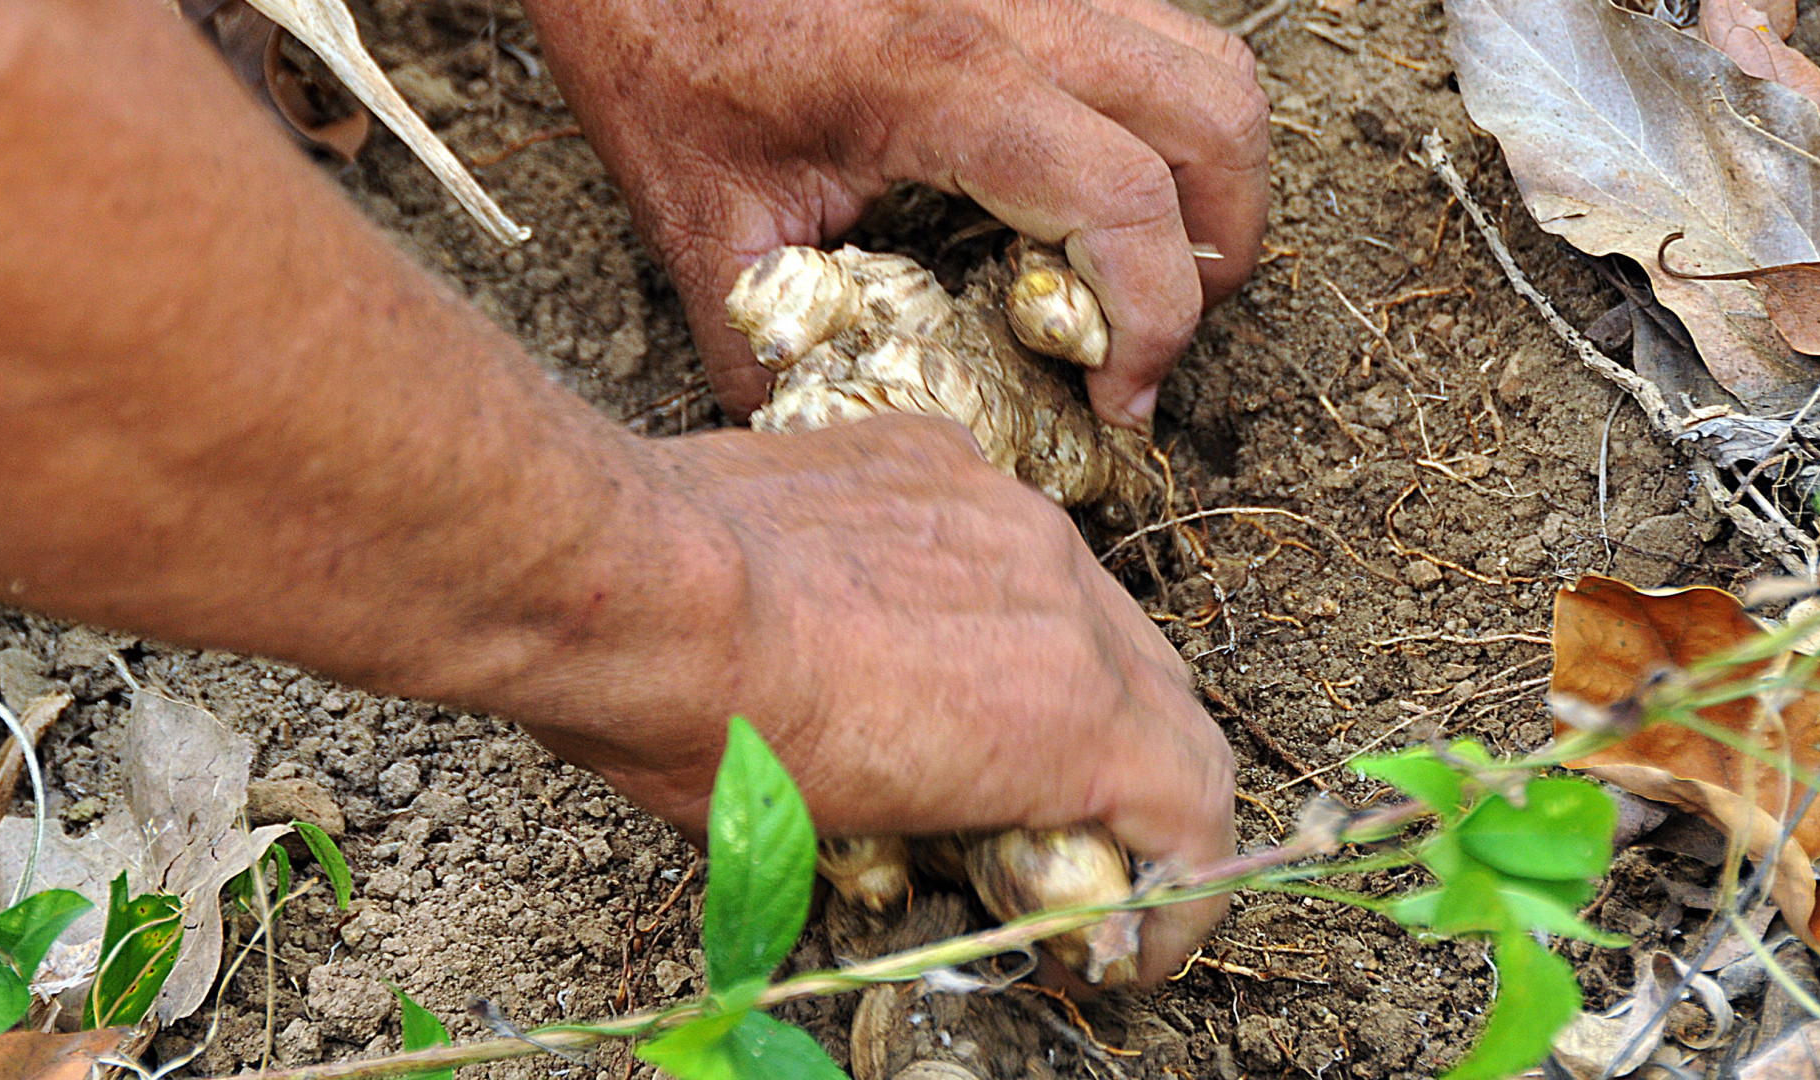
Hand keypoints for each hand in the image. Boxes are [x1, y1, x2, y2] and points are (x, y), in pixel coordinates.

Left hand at [523, 0, 1268, 426]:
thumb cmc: (659, 47)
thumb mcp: (702, 221)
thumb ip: (771, 348)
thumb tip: (826, 435)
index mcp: (945, 80)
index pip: (1127, 202)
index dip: (1155, 323)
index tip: (1119, 401)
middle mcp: (1017, 8)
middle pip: (1214, 120)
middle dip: (1217, 252)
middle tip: (1152, 334)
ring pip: (1204, 62)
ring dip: (1208, 179)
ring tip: (1140, 264)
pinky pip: (1153, 33)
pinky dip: (1162, 122)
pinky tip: (1088, 185)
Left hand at [535, 417, 1235, 984]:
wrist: (623, 583)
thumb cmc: (713, 738)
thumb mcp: (844, 852)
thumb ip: (952, 845)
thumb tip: (962, 852)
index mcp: (1064, 719)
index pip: (1196, 816)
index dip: (1180, 902)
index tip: (1127, 948)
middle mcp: (1065, 600)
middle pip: (1169, 710)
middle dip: (1142, 797)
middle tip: (1072, 852)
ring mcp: (1005, 513)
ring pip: (1096, 611)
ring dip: (1075, 687)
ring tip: (991, 730)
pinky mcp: (939, 455)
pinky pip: (1006, 537)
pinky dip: (994, 597)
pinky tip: (913, 623)